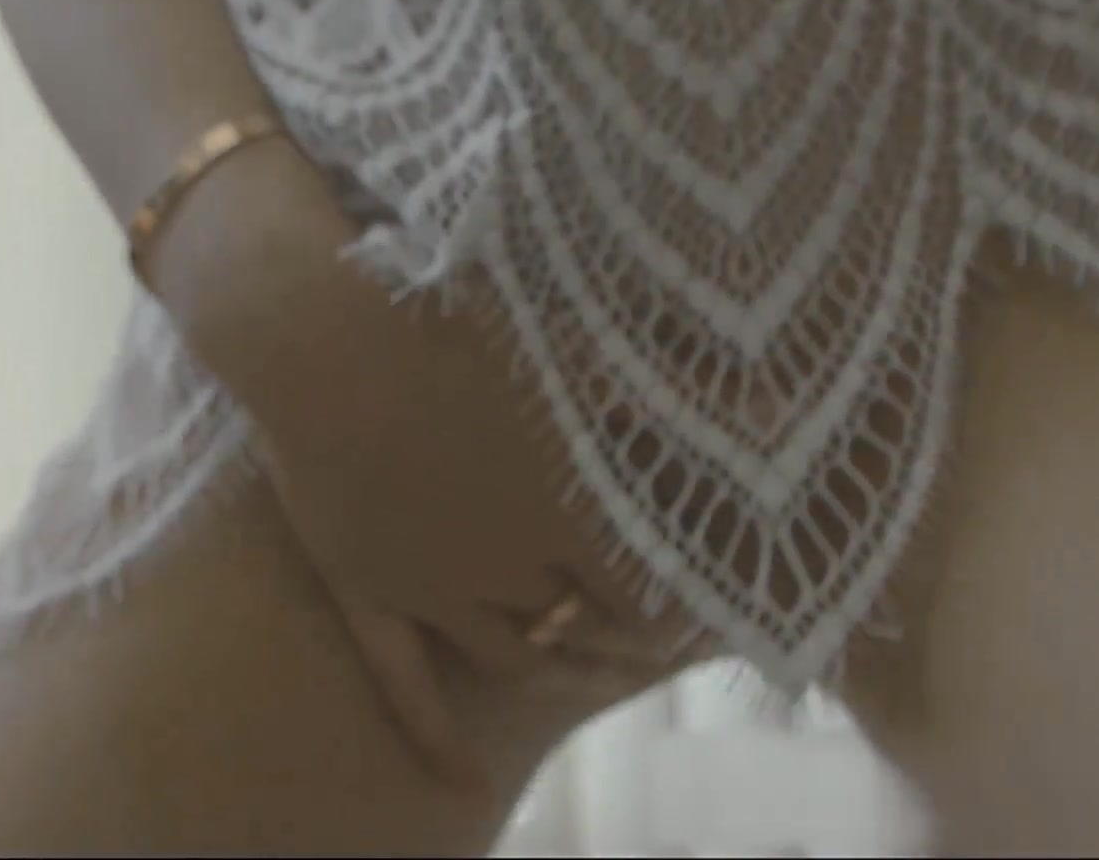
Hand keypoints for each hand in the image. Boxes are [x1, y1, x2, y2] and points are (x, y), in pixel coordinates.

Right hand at [146, 137, 695, 786]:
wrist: (314, 329)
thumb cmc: (451, 316)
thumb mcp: (580, 346)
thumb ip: (681, 389)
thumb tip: (783, 413)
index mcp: (564, 509)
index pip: (648, 589)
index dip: (685, 604)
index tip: (712, 605)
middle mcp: (504, 565)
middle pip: (588, 625)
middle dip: (632, 638)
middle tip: (667, 640)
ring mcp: (430, 586)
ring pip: (515, 654)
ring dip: (563, 670)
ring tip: (597, 670)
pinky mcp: (364, 586)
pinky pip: (403, 679)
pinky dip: (434, 735)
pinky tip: (461, 782)